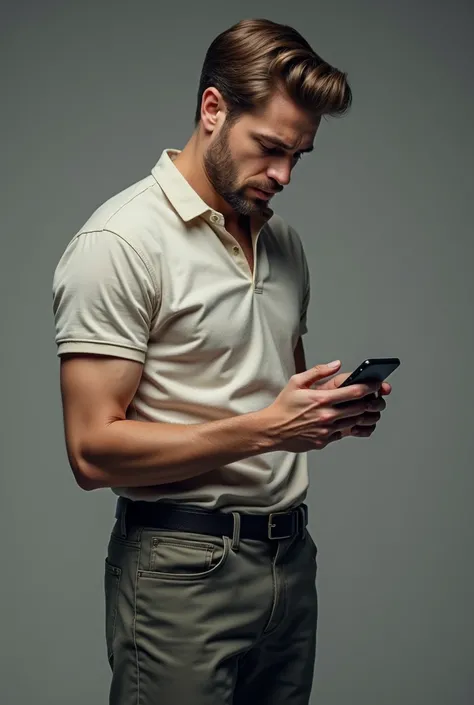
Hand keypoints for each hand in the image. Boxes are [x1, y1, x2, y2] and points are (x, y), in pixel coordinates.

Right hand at [263, 361, 384, 452]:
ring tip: (361, 407)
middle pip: (360, 408)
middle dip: (370, 401)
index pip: (355, 392)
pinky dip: (347, 426)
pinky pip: (343, 433)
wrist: (272, 430)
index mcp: (322, 399)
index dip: (370, 387)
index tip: (377, 383)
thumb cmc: (284, 405)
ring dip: (361, 414)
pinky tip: (345, 420)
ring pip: (355, 422)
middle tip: (373, 396)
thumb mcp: (297, 382)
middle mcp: (327, 416)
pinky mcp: (324, 441)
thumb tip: (337, 364)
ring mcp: (327, 430)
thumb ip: (318, 371)